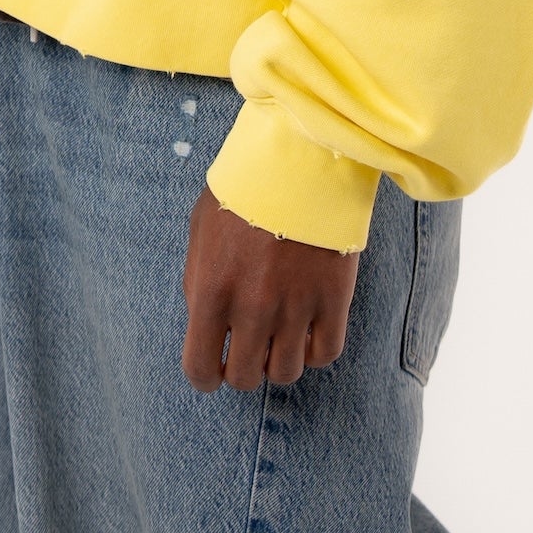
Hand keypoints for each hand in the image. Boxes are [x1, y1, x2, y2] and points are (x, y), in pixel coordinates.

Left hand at [181, 186, 360, 391]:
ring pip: (286, 373)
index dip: (205, 376)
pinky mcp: (334, 299)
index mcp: (211, 289)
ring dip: (279, 359)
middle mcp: (252, 307)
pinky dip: (315, 349)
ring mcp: (295, 306)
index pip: (200, 368)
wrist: (300, 155)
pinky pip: (325, 354)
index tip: (212, 368)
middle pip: (246, 378)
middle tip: (248, 346)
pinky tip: (308, 328)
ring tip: (279, 333)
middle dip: (242, 367)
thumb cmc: (244, 189)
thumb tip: (205, 325)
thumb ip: (199, 283)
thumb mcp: (202, 229)